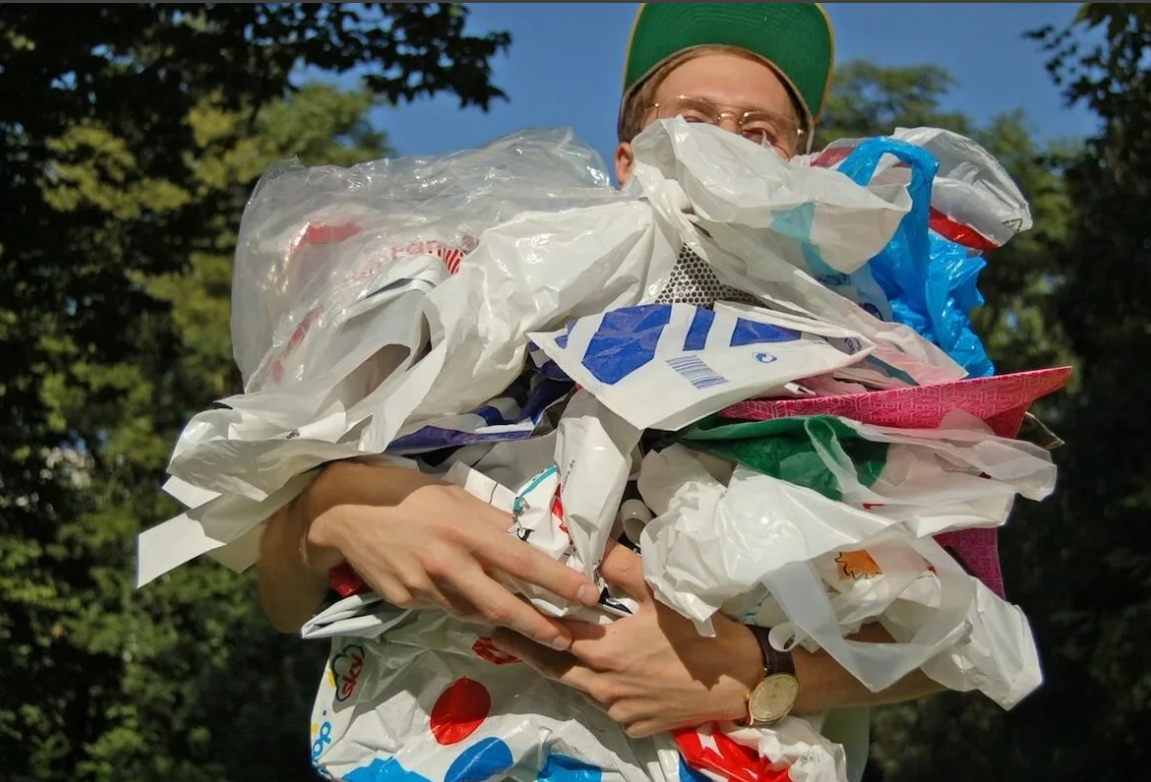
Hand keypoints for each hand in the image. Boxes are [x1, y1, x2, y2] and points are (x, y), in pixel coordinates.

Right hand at [301, 461, 600, 649]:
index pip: (523, 561)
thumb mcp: (457, 495)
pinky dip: (463, 607)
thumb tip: (532, 536)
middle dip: (540, 626)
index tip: (589, 595)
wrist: (347, 512)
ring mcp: (425, 588)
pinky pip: (445, 608)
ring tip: (531, 625)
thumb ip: (493, 520)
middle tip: (569, 639)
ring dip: (503, 619)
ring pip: (474, 612)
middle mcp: (449, 564)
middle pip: (503, 605)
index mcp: (466, 531)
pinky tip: (469, 599)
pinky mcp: (407, 602)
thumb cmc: (407, 494)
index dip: (559, 581)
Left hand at [491, 543, 762, 737]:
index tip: (499, 609)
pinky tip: (600, 672)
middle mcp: (603, 687)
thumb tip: (590, 544)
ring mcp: (618, 711)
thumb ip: (621, 568)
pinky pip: (606, 705)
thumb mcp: (662, 592)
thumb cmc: (703, 632)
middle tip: (500, 632)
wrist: (744, 681)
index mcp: (604, 652)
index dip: (525, 620)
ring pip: (578, 688)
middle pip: (553, 668)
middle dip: (527, 649)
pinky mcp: (635, 725)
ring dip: (563, 668)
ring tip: (545, 646)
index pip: (551, 634)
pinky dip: (597, 687)